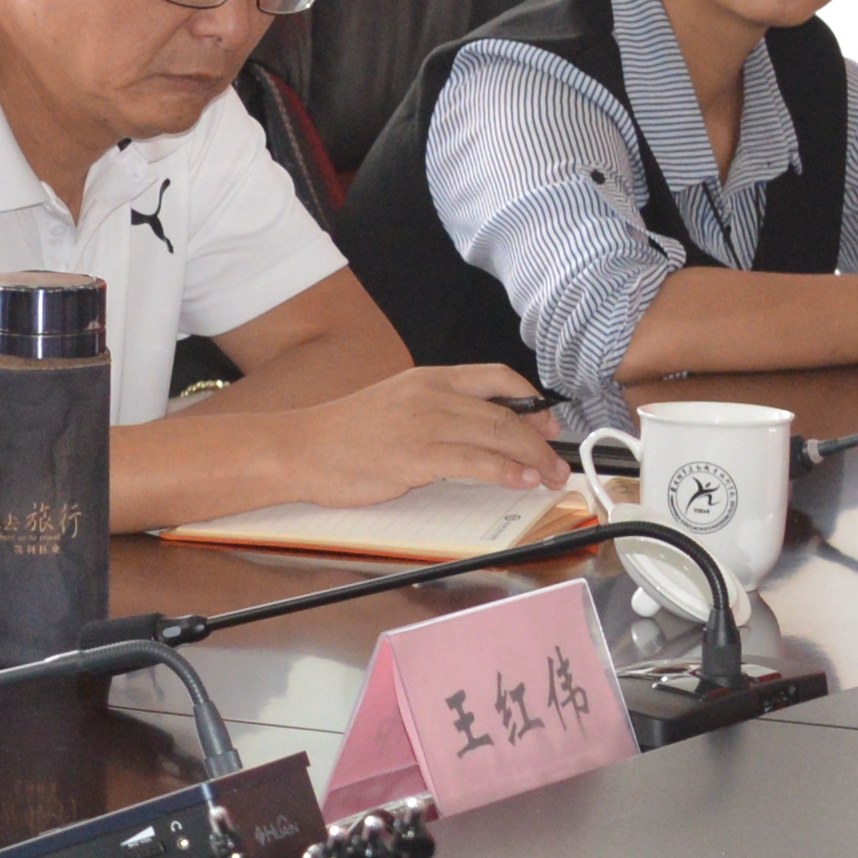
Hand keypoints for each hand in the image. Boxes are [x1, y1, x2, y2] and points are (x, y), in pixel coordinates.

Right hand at [286, 364, 569, 503]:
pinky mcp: (417, 456)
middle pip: (505, 410)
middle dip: (540, 439)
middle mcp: (431, 394)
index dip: (530, 398)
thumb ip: (435, 412)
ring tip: (550, 476)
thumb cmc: (342, 434)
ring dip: (533, 458)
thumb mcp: (394, 405)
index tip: (547, 422)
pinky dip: (506, 471)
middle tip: (558, 460)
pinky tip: (521, 481)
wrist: (299, 448)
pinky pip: (476, 462)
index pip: (496, 376)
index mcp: (427, 378)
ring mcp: (425, 424)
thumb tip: (475, 431)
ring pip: (498, 434)